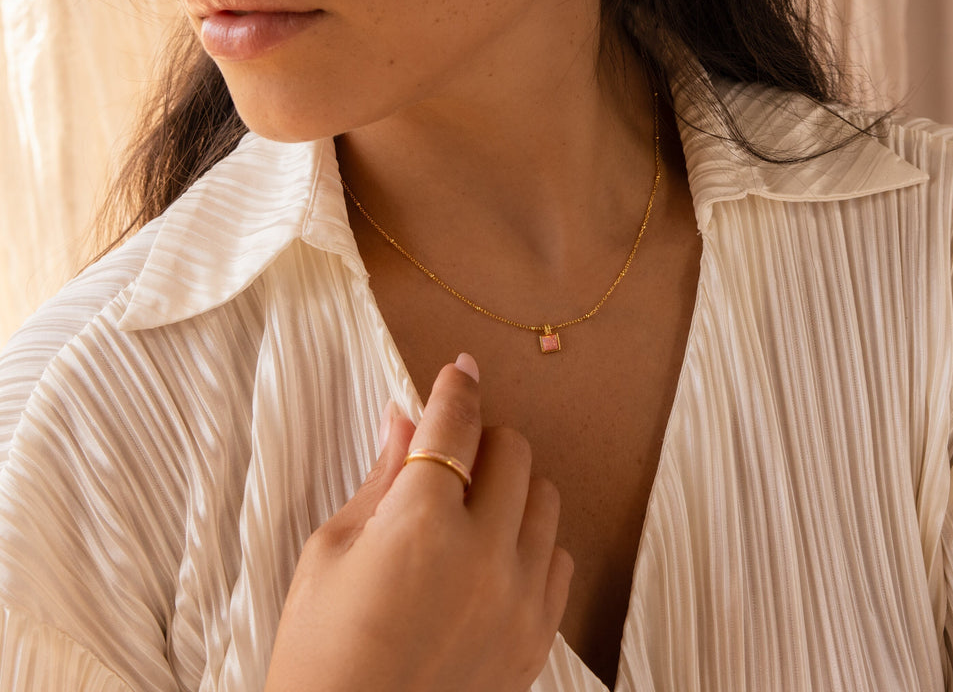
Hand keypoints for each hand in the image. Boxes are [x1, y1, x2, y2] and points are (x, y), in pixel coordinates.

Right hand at [264, 354, 572, 691]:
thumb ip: (381, 478)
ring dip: (509, 487)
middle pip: (512, 450)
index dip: (456, 388)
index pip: (454, 426)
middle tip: (448, 456)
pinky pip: (559, 558)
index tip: (460, 370)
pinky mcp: (537, 638)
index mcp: (421, 527)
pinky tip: (492, 557)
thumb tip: (404, 419)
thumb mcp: (330, 553)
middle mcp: (484, 556)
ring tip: (470, 511)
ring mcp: (519, 599)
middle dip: (480, 438)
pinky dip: (531, 541)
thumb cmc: (320, 655)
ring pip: (544, 498)